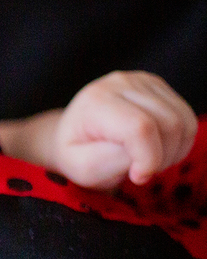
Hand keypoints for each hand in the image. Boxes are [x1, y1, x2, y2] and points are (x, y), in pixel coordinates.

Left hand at [50, 71, 196, 188]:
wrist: (72, 133)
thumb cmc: (76, 153)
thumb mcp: (79, 167)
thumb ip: (106, 161)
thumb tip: (140, 154)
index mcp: (95, 102)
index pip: (140, 128)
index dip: (149, 159)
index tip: (137, 177)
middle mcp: (120, 84)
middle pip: (168, 124)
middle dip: (162, 158)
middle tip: (141, 171)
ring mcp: (142, 81)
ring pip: (183, 121)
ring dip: (173, 151)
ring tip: (148, 161)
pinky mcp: (158, 86)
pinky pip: (186, 118)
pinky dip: (180, 141)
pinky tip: (158, 149)